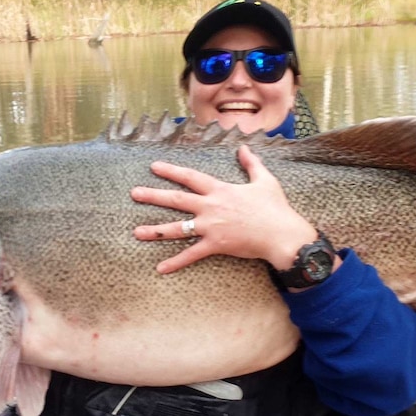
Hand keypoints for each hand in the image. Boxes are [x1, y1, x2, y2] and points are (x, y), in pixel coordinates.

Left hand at [131, 145, 324, 272]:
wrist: (281, 234)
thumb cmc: (275, 208)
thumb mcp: (264, 180)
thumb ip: (251, 163)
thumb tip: (244, 148)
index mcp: (220, 190)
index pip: (190, 178)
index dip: (171, 171)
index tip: (154, 167)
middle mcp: (210, 207)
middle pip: (176, 200)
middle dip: (153, 196)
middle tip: (134, 193)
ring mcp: (210, 227)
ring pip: (177, 229)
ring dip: (155, 230)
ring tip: (136, 232)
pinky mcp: (215, 246)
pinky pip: (191, 255)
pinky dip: (175, 262)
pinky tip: (160, 268)